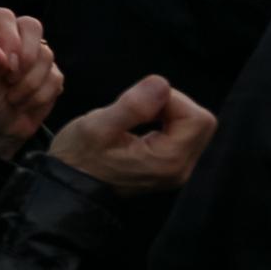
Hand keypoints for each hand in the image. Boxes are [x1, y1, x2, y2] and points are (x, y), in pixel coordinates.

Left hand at [0, 8, 60, 158]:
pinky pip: (56, 77)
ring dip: (29, 83)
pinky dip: (40, 95)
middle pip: (32, 26)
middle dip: (25, 57)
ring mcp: (34, 54)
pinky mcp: (52, 74)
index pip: (3, 16)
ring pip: (46, 55)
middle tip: (10, 79)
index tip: (6, 62)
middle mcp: (12, 37)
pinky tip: (25, 103)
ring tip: (12, 97)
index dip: (8, 36)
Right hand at [50, 74, 214, 191]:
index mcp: (168, 161)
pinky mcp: (169, 167)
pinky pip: (183, 135)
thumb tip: (161, 83)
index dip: (170, 99)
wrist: (69, 186)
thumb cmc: (79, 156)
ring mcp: (176, 170)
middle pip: (201, 123)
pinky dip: (166, 121)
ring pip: (194, 128)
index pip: (196, 117)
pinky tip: (141, 123)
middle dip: (173, 104)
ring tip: (136, 114)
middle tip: (138, 106)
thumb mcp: (98, 126)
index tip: (138, 101)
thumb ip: (132, 106)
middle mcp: (179, 169)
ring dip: (169, 111)